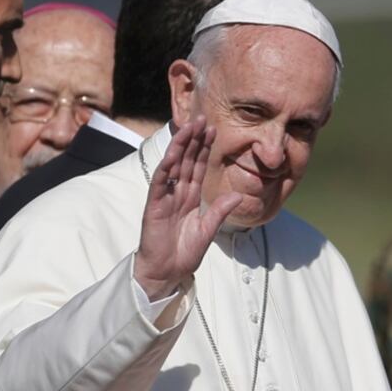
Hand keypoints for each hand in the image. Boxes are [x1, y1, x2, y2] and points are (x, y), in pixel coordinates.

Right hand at [133, 116, 241, 299]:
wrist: (167, 272)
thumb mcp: (208, 230)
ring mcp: (165, 197)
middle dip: (194, 140)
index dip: (204, 149)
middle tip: (202, 118)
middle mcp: (177, 193)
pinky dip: (167, 167)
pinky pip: (160, 183)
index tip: (213, 130)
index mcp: (190, 198)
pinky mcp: (154, 206)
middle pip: (186, 161)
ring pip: (173, 166)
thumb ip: (220, 211)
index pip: (198, 167)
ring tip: (189, 128)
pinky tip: (174, 153)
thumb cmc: (184, 253)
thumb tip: (237, 196)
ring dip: (181, 146)